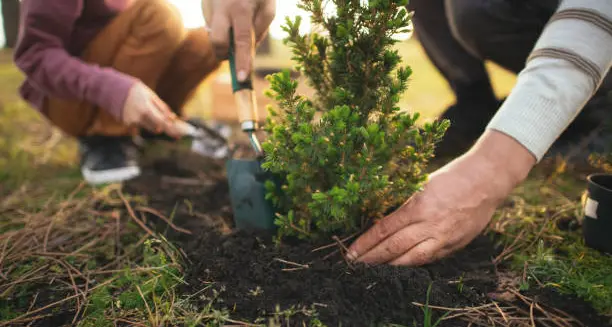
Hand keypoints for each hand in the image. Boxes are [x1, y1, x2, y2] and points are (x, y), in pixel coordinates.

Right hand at [122, 82, 181, 137]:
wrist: (112, 89)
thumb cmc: (135, 90)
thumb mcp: (150, 95)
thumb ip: (162, 107)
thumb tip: (173, 117)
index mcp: (146, 109)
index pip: (162, 123)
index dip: (171, 129)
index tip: (180, 135)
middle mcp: (139, 118)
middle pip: (157, 129)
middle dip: (165, 128)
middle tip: (174, 131)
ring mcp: (131, 122)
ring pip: (149, 128)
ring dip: (154, 124)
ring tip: (151, 113)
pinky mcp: (126, 124)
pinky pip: (140, 125)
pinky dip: (143, 121)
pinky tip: (138, 111)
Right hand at [203, 0, 275, 80]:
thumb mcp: (268, 7)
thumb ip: (260, 30)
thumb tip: (248, 50)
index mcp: (241, 9)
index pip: (241, 41)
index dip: (242, 61)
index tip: (241, 78)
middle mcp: (221, 9)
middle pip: (217, 42)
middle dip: (223, 53)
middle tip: (231, 52)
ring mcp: (209, 6)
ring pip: (214, 34)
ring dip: (225, 35)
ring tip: (236, 18)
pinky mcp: (203, 5)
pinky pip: (212, 25)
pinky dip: (222, 25)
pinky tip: (229, 12)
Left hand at [347, 130, 535, 265]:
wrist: (487, 180)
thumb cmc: (452, 176)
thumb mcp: (421, 185)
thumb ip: (404, 205)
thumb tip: (381, 221)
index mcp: (418, 206)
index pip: (384, 230)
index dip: (366, 243)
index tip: (351, 252)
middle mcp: (430, 225)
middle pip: (394, 248)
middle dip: (372, 259)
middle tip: (355, 266)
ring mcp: (443, 238)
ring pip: (411, 260)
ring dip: (389, 267)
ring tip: (372, 271)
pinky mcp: (454, 246)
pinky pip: (429, 259)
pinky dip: (412, 264)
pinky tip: (399, 266)